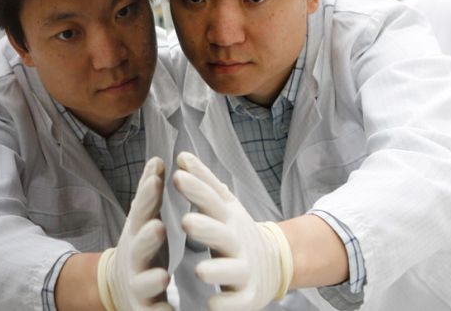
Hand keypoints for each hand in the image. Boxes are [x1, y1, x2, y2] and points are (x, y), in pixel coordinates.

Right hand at [97, 157, 173, 310]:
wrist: (120, 288)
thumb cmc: (140, 248)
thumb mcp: (143, 220)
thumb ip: (149, 193)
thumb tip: (157, 159)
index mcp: (137, 233)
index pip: (141, 212)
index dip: (147, 196)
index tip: (157, 179)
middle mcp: (134, 258)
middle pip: (139, 247)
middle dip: (147, 238)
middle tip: (158, 227)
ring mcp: (138, 284)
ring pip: (144, 283)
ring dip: (152, 279)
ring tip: (162, 276)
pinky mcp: (145, 309)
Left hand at [173, 152, 292, 310]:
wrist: (273, 263)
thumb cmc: (236, 230)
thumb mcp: (224, 205)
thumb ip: (203, 181)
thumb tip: (182, 155)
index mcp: (227, 219)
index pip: (212, 201)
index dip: (196, 189)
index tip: (177, 176)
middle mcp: (236, 242)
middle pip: (222, 234)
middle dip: (206, 228)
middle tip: (186, 222)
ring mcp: (244, 269)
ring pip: (231, 270)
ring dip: (217, 270)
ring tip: (200, 270)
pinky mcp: (248, 296)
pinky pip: (237, 302)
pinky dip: (226, 304)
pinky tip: (213, 305)